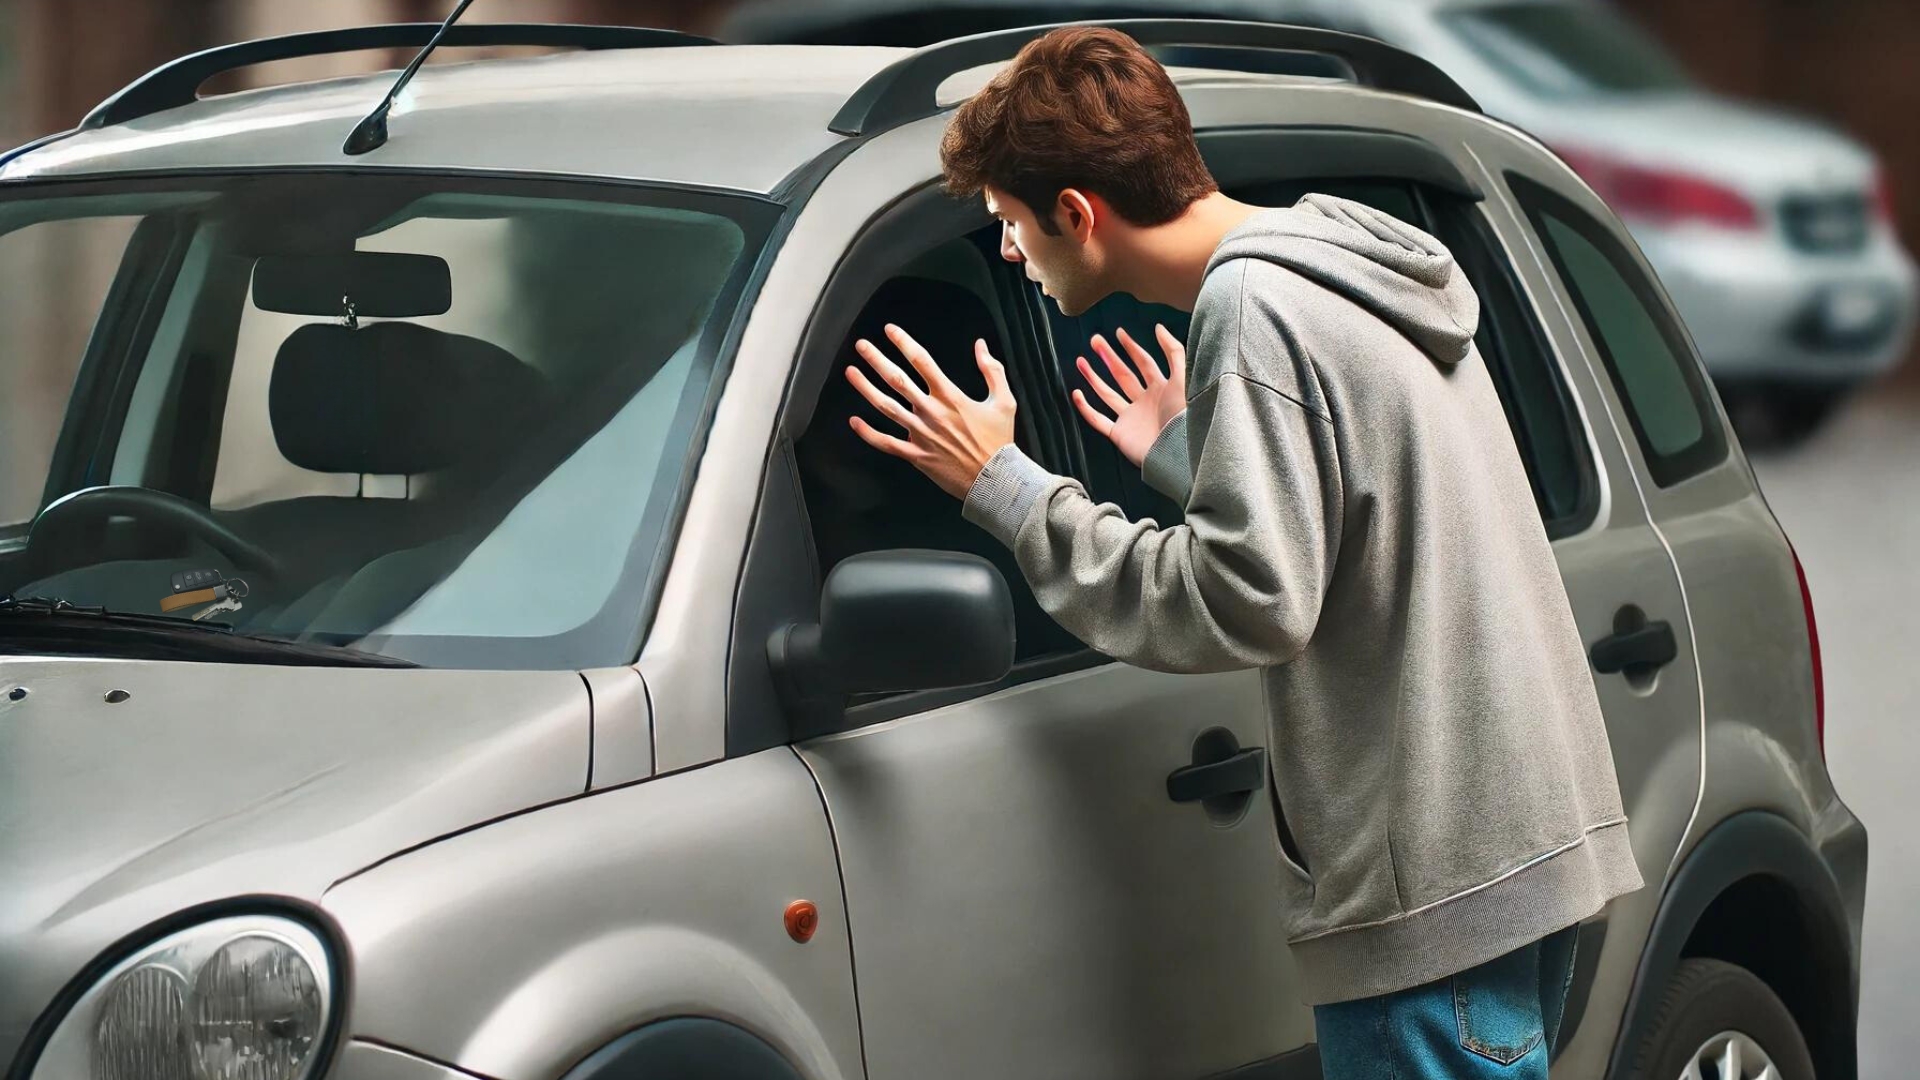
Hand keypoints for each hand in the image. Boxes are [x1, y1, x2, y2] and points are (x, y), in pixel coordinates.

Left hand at [847, 324, 1017, 499]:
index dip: (904, 342)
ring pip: (886, 407)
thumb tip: (980, 345)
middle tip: (862, 345)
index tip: (890, 330)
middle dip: (877, 360)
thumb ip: (992, 370)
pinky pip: (886, 443)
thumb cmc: (999, 441)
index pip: (922, 361)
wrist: (995, 480)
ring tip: (850, 372)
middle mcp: (931, 412)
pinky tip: (854, 422)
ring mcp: (921, 434)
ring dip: (866, 388)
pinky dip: (868, 433)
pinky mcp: (916, 455)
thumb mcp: (1004, 401)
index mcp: (950, 397)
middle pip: (897, 380)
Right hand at [1071, 324, 1186, 468]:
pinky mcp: (1120, 435)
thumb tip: (1158, 327)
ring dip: (1094, 377)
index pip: (1144, 363)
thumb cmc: (1184, 418)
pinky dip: (1086, 408)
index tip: (1119, 332)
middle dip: (1108, 357)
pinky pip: (1099, 420)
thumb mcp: (1184, 378)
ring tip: (1081, 361)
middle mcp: (1145, 402)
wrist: (1177, 454)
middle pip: (1123, 375)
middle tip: (1094, 340)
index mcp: (1162, 389)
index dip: (1132, 347)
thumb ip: (1173, 352)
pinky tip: (1077, 393)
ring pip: (1108, 394)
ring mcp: (1131, 418)